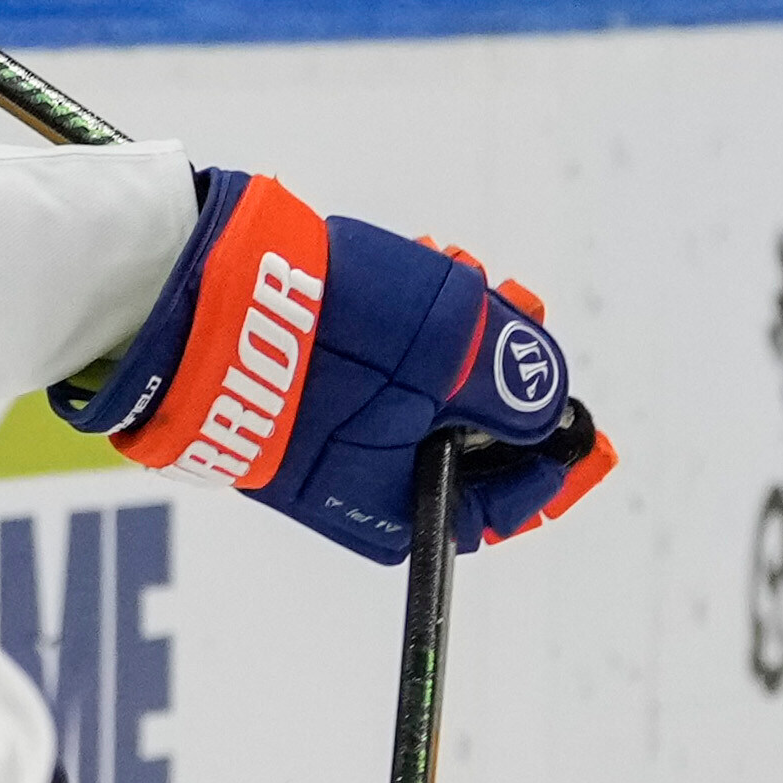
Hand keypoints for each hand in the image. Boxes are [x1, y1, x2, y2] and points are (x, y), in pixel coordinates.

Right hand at [52, 172, 611, 558]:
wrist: (195, 302)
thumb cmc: (326, 335)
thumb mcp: (450, 350)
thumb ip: (516, 377)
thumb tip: (553, 404)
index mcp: (401, 508)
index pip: (503, 503)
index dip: (553, 460)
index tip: (588, 429)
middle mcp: (360, 492)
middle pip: (462, 441)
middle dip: (498, 376)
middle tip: (516, 312)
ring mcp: (321, 445)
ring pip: (419, 399)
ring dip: (453, 342)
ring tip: (460, 274)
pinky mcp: (290, 399)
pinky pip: (370, 378)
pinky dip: (404, 337)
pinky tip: (410, 277)